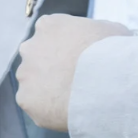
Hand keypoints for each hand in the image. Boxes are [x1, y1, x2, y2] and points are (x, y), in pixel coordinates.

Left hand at [15, 14, 130, 131]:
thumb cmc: (111, 51)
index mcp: (48, 25)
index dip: (66, 48)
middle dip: (51, 68)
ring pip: (34, 83)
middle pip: (38, 58)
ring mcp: (25, 74)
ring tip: (73, 99)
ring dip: (48, 90)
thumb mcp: (112, 31)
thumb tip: (106, 39)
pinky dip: (48, 110)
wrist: (105, 81)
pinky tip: (67, 111)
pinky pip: (36, 106)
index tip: (78, 60)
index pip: (50, 34)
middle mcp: (30, 47)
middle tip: (73, 81)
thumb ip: (100, 32)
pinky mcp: (25, 100)